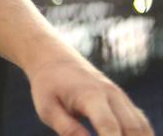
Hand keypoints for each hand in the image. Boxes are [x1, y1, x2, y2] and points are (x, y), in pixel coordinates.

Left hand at [27, 53, 153, 134]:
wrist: (55, 60)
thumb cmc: (48, 86)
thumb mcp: (48, 108)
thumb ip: (67, 129)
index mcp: (90, 94)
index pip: (108, 125)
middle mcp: (111, 94)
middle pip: (132, 128)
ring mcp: (120, 96)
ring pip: (141, 126)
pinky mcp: (123, 101)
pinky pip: (140, 122)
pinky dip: (140, 135)